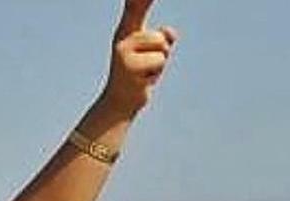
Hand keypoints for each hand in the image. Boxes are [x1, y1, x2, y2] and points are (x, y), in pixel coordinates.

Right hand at [100, 0, 178, 118]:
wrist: (119, 103)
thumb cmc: (139, 75)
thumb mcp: (154, 53)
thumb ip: (163, 39)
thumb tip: (170, 33)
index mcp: (128, 28)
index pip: (136, 3)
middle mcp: (123, 36)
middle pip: (162, 36)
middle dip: (163, 50)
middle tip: (147, 65)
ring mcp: (123, 51)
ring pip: (163, 49)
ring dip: (160, 64)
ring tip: (145, 73)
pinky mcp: (128, 66)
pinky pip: (159, 62)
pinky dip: (156, 74)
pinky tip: (142, 80)